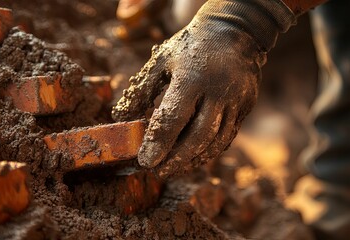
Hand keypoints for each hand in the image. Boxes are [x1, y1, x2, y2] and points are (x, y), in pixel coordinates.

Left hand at [112, 0, 294, 177]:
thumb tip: (123, 117)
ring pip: (216, 141)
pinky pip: (228, 136)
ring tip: (173, 170)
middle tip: (157, 172)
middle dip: (176, 159)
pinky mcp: (246, 106)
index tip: (144, 161)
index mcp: (192, 77)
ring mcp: (236, 100)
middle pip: (198, 137)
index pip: (173, 118)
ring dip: (193, 160)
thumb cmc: (190, 46)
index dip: (157, 143)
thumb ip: (142, 89)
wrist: (234, 32)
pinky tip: (194, 158)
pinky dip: (210, 151)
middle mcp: (218, 91)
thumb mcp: (161, 60)